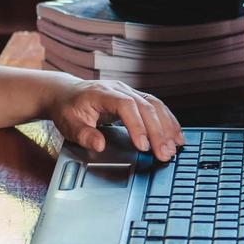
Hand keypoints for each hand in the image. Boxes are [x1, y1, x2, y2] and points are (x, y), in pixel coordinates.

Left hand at [44, 77, 184, 161]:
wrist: (67, 93)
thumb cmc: (68, 108)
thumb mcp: (68, 123)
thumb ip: (83, 134)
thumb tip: (99, 145)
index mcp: (102, 93)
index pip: (126, 106)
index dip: (137, 125)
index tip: (143, 146)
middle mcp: (120, 89)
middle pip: (145, 107)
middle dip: (158, 132)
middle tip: (164, 154)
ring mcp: (130, 92)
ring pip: (155, 105)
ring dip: (167, 127)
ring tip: (175, 147)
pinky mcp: (136, 98)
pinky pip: (156, 107)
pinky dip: (168, 121)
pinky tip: (176, 135)